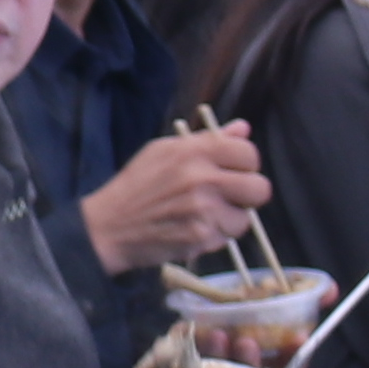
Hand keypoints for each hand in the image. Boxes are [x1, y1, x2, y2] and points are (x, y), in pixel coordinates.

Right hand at [82, 123, 274, 275]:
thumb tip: (243, 129)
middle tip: (230, 197)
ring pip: (246, 218)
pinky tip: (194, 229)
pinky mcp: (201, 237)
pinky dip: (215, 237)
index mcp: (195, 150)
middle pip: (260, 188)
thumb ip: (208, 140)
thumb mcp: (164, 151)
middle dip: (248, 194)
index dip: (245, 165)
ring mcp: (204, 210)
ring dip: (230, 219)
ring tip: (206, 216)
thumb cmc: (136, 186)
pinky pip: (227, 238)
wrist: (109, 226)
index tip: (233, 172)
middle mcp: (203, 178)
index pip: (249, 154)